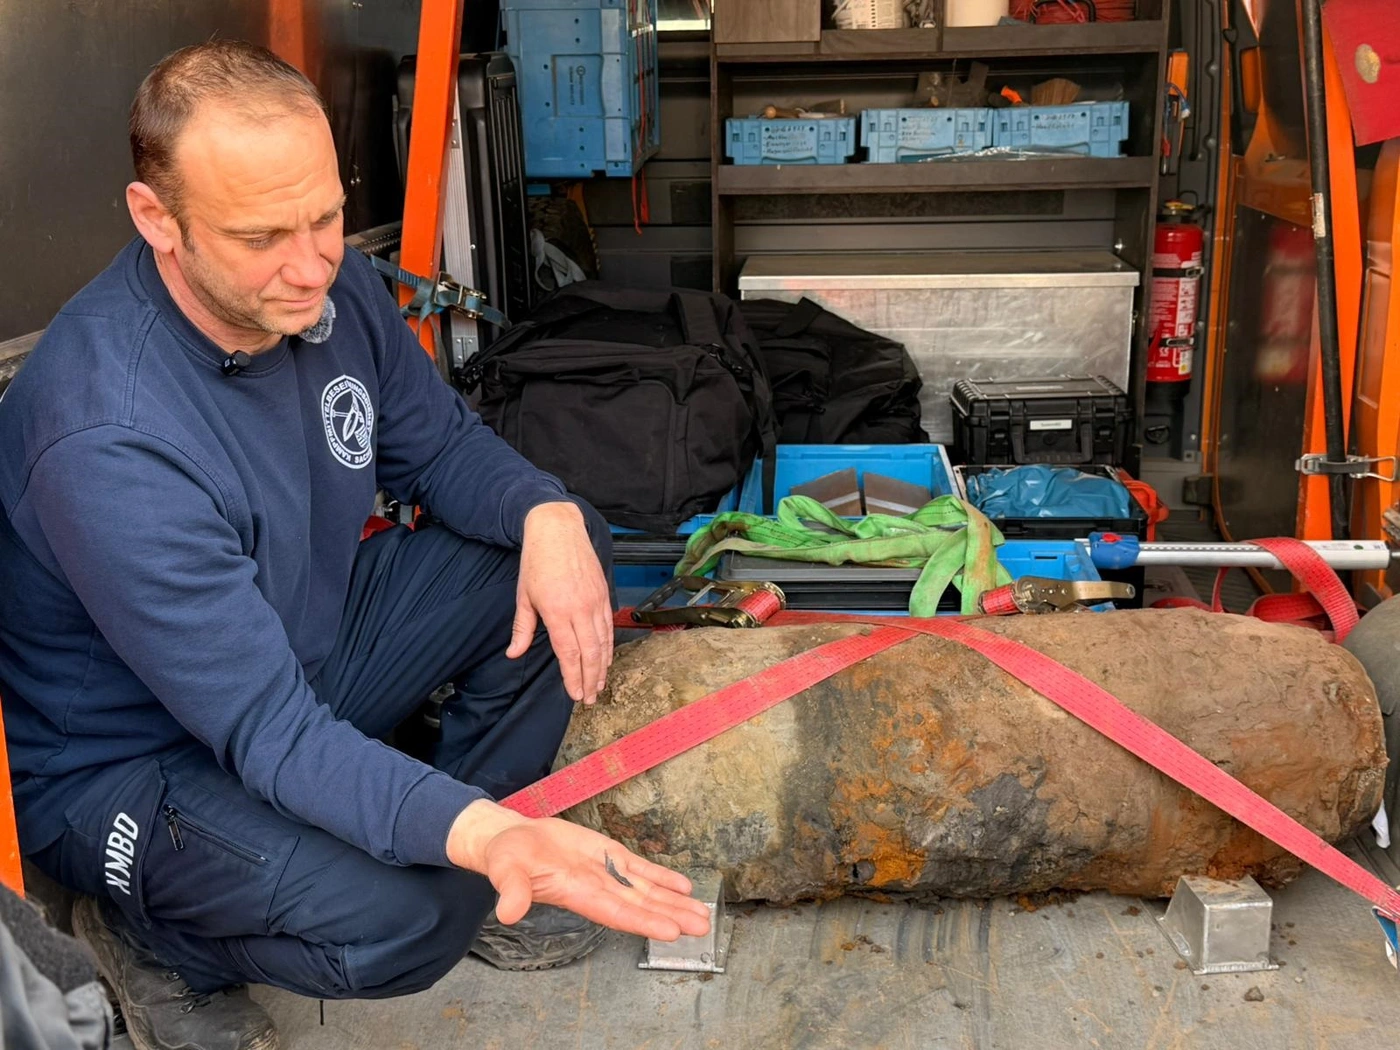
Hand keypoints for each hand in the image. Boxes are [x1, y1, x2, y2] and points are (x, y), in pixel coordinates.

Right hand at [447, 800, 711, 941]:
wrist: (512, 840)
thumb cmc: (506, 858)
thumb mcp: (505, 871)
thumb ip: (511, 891)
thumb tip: (508, 912)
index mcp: (577, 895)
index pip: (616, 913)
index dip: (644, 922)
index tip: (671, 932)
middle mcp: (598, 889)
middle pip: (641, 906)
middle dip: (672, 916)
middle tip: (703, 927)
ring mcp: (606, 872)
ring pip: (646, 889)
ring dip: (674, 901)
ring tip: (703, 913)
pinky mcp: (608, 854)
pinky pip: (640, 867)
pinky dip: (662, 876)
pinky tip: (684, 886)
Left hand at [508, 501, 612, 703]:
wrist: (558, 528)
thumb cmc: (537, 561)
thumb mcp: (523, 595)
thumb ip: (522, 628)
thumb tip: (513, 654)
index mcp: (558, 611)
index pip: (569, 653)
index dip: (573, 677)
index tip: (575, 695)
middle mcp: (580, 608)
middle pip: (591, 653)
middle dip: (591, 679)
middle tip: (589, 698)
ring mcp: (595, 601)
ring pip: (604, 641)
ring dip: (602, 666)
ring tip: (599, 684)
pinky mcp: (604, 593)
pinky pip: (609, 626)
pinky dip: (609, 646)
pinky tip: (606, 658)